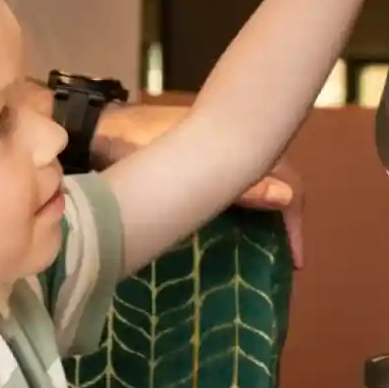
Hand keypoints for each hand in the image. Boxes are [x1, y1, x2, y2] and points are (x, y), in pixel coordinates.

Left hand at [93, 101, 306, 266]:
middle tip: (285, 257)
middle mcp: (228, 142)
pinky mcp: (193, 160)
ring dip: (265, 212)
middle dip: (285, 217)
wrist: (93, 127)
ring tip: (267, 248)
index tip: (295, 260)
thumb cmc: (130, 142)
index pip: (284, 178)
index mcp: (233, 138)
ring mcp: (211, 151)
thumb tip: (287, 197)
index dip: (294, 220)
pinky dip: (240, 204)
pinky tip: (235, 229)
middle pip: (275, 179)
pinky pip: (230, 181)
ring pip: (254, 179)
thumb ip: (230, 183)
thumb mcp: (183, 166)